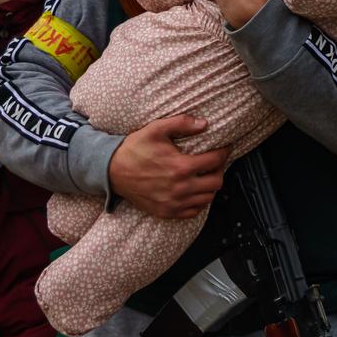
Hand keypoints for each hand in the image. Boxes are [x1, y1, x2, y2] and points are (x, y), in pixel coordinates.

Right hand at [107, 115, 230, 218]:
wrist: (111, 171)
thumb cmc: (133, 149)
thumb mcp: (155, 129)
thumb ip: (181, 124)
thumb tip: (204, 123)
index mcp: (180, 167)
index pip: (215, 161)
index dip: (224, 152)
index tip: (225, 148)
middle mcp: (180, 188)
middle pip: (216, 182)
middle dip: (219, 170)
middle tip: (215, 162)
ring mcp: (174, 203)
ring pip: (207, 198)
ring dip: (210, 186)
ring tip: (205, 175)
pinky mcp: (166, 212)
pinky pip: (193, 211)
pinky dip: (199, 202)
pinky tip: (194, 190)